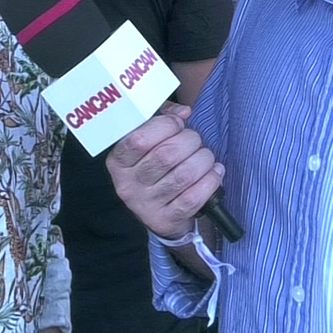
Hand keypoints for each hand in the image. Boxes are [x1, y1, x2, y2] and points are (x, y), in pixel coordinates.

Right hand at [106, 104, 223, 241]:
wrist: (159, 214)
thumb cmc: (155, 168)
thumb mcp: (149, 142)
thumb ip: (163, 120)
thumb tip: (183, 112)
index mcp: (118, 162)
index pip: (138, 140)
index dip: (165, 125)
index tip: (178, 123)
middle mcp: (128, 185)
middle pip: (166, 156)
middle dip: (190, 141)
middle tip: (195, 141)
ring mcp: (146, 205)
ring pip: (183, 176)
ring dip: (203, 160)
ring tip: (206, 157)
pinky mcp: (166, 221)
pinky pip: (193, 198)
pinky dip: (210, 181)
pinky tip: (214, 172)